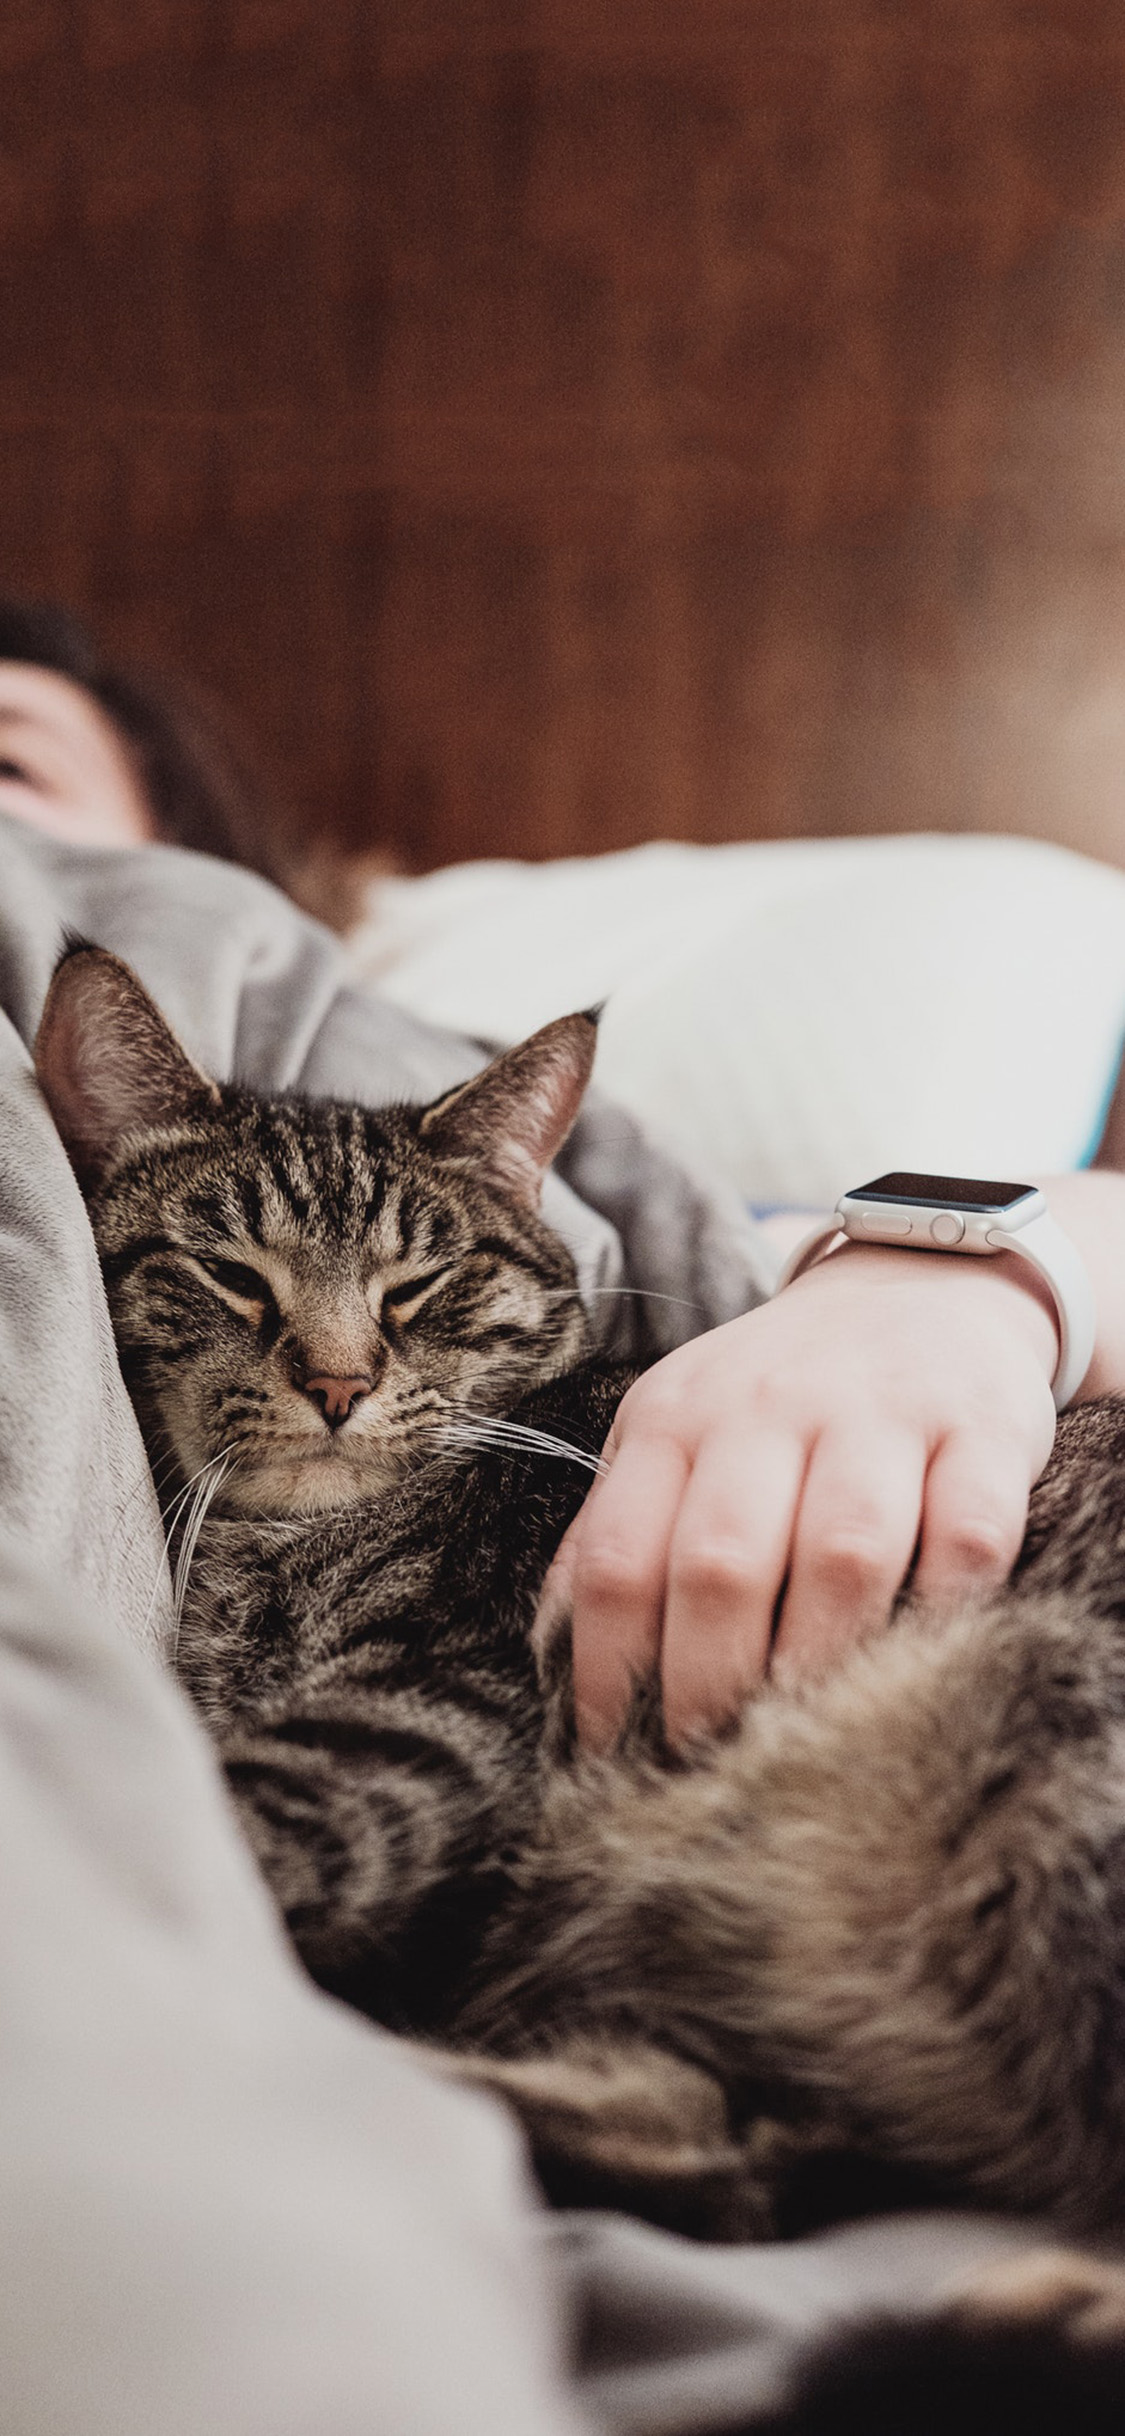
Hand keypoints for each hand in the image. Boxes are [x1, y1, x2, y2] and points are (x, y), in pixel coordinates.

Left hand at [534, 1244, 1058, 1749]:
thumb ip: (621, 1528)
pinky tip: (925, 1657)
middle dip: (709, 1685)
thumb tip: (556, 1656)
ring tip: (808, 1736)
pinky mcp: (981, 1429)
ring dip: (821, 1663)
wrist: (922, 1279)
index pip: (618, 1559)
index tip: (615, 1752)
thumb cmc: (783, 1392)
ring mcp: (881, 1413)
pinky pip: (966, 1536)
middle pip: (721, 1564)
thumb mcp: (679, 1431)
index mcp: (675, 1419)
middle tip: (714, 1763)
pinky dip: (946, 1609)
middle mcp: (768, 1407)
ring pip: (842, 1554)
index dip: (606, 1672)